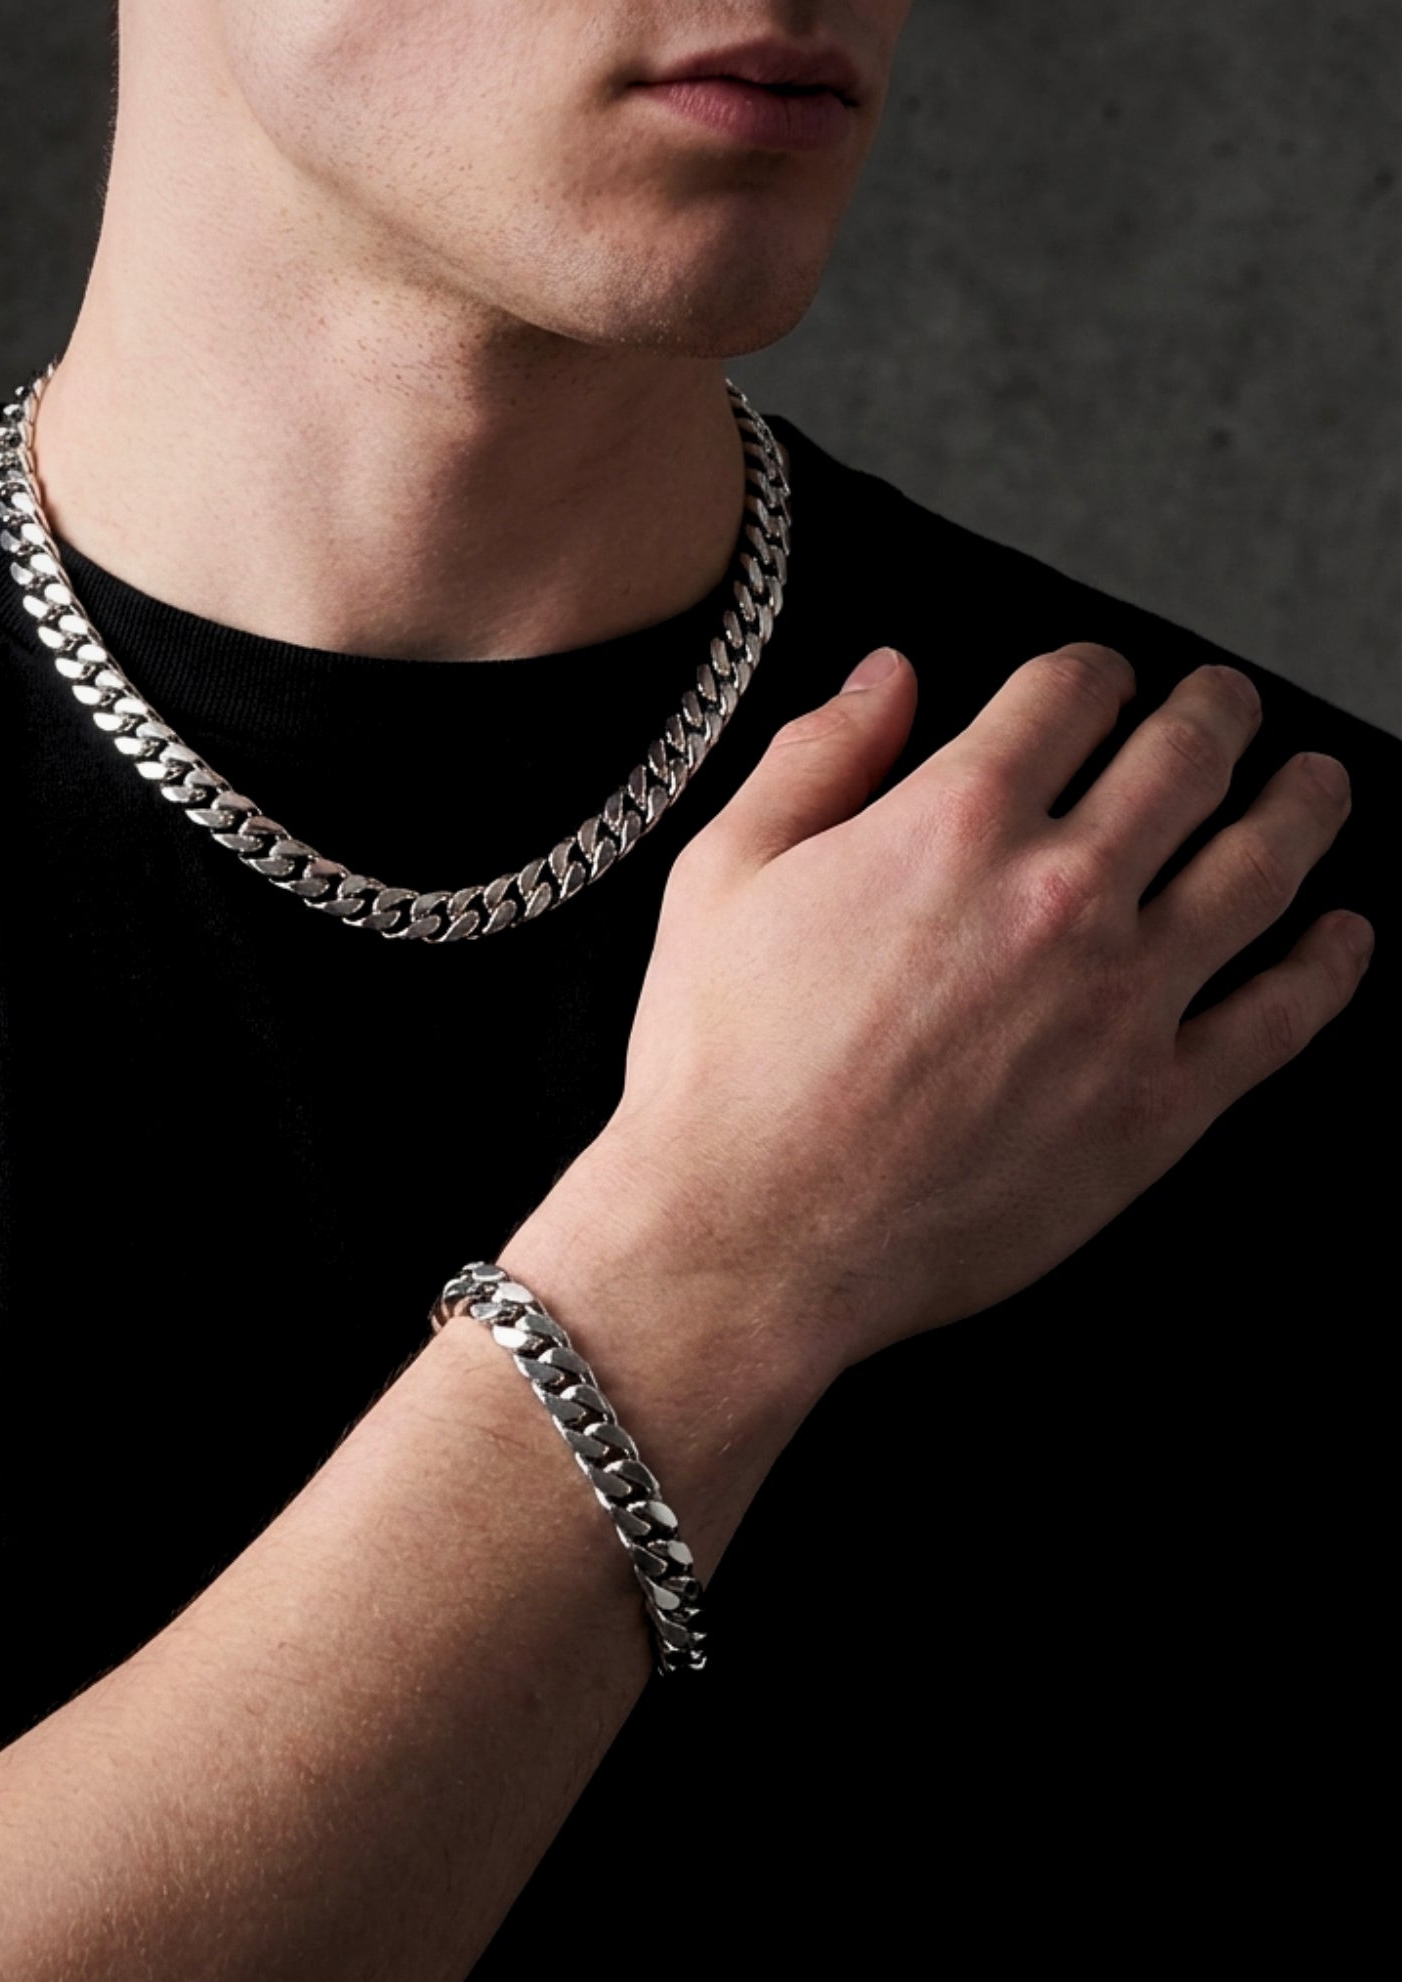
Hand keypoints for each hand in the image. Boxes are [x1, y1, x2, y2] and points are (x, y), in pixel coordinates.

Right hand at [543, 643, 1372, 1382]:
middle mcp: (1063, 892)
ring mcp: (1125, 1000)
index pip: (1068, 693)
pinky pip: (1281, 1016)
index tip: (1095, 679)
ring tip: (1315, 783)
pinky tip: (1341, 936)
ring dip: (1301, 805)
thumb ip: (813, 758)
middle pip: (1186, 758)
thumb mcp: (720, 876)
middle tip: (1223, 702)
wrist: (749, 1233)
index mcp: (956, 821)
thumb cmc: (721, 1064)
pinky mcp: (1157, 1104)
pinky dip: (1328, 964)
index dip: (1090, 669)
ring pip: (1261, 867)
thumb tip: (887, 677)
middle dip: (1212, 710)